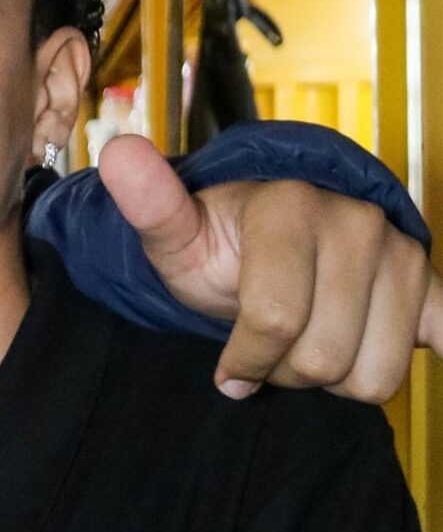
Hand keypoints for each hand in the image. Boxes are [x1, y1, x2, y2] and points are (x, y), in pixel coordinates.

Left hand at [97, 132, 442, 399]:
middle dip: (289, 372)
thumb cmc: (221, 244)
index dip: (245, 361)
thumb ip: (151, 204)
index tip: (227, 368)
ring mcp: (402, 254)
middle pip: (327, 358)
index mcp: (292, 207)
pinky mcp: (431, 285)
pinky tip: (414, 349)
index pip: (274, 321)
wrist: (273, 233)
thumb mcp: (176, 235)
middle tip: (269, 352)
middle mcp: (357, 222)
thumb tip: (120, 153)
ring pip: (377, 374)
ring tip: (308, 345)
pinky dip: (431, 347)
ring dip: (336, 378)